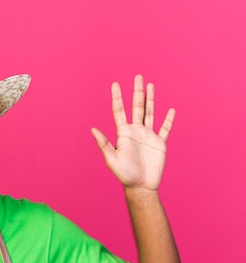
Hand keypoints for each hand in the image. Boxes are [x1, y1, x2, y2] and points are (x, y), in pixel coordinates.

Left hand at [91, 75, 174, 190]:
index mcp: (123, 133)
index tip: (115, 84)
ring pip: (150, 113)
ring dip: (151, 99)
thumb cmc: (124, 174)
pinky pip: (165, 129)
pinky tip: (170, 110)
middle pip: (137, 107)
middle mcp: (136, 132)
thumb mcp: (112, 158)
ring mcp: (148, 136)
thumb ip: (103, 144)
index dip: (117, 97)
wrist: (141, 186)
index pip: (119, 111)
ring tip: (151, 85)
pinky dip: (168, 120)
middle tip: (138, 76)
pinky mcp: (159, 143)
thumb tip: (92, 129)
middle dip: (137, 92)